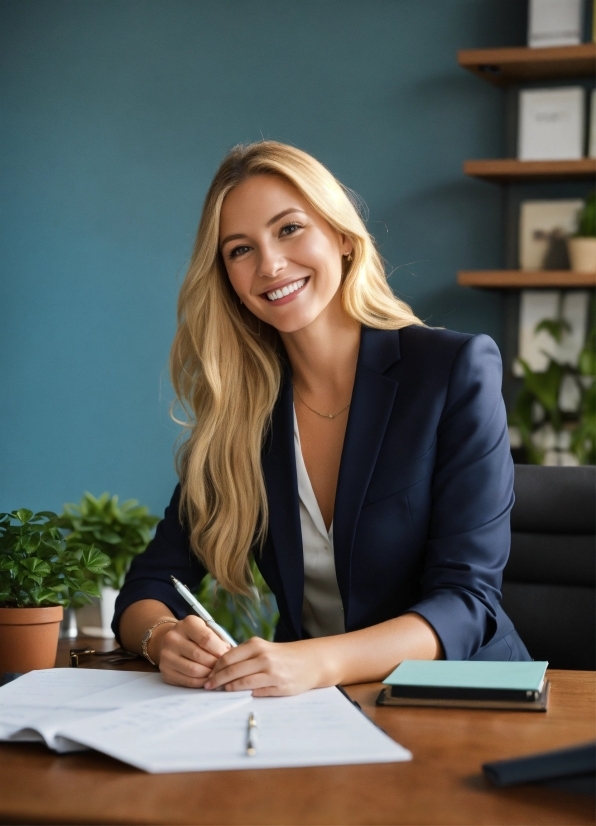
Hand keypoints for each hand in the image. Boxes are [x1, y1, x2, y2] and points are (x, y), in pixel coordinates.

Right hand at [157, 615, 230, 687]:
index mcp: (187, 624)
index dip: (219, 650)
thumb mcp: (206, 630)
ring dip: (209, 674)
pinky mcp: (165, 671)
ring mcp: (167, 655)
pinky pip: (187, 681)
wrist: (172, 641)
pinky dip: (201, 682)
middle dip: (215, 664)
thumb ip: (218, 640)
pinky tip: (207, 679)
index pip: (206, 639)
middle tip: (224, 667)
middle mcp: (173, 638)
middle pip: (199, 656)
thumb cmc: (196, 636)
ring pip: (194, 670)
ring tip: (216, 673)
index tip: (227, 656)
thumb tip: (230, 655)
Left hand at [204, 637, 326, 695]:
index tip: (208, 675)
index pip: (228, 657)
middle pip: (232, 671)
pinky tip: (239, 695)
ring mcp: (271, 673)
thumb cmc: (282, 655)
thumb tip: (221, 667)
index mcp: (256, 645)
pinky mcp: (279, 687)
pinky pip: (256, 692)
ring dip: (228, 689)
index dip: (215, 668)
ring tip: (220, 692)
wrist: (310, 661)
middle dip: (217, 680)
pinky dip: (245, 694)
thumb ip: (245, 655)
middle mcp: (263, 657)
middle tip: (208, 686)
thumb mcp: (263, 648)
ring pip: (242, 683)